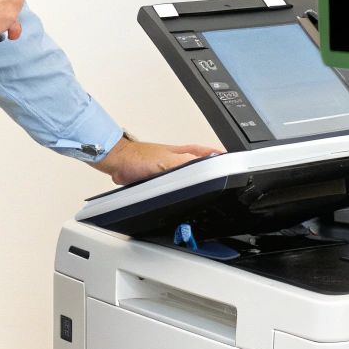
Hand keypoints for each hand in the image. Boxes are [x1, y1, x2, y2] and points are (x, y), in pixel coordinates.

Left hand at [91, 137, 223, 184]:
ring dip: (195, 181)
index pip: (207, 153)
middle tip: (223, 175)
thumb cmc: (137, 158)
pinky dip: (179, 190)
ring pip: (187, 175)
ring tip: (207, 188)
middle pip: (200, 164)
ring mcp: (168, 168)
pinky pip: (173, 185)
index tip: (231, 162)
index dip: (220, 158)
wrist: (117, 164)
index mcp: (183, 152)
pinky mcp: (158, 178)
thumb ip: (186, 164)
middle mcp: (177, 158)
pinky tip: (181, 195)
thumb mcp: (167, 162)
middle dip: (211, 169)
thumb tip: (205, 166)